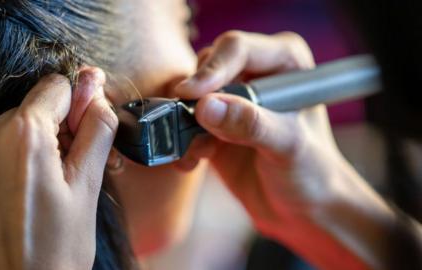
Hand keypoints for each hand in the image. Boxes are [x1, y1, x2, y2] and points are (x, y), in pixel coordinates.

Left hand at [0, 68, 116, 269]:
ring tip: (30, 195)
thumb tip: (97, 93)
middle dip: (47, 134)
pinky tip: (3, 202)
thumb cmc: (54, 252)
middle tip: (58, 177)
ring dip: (18, 152)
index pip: (54, 87)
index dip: (73, 107)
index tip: (77, 134)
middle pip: (26, 113)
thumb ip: (97, 131)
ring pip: (0, 135)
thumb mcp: (88, 189)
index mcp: (24, 137)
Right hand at [174, 31, 394, 268]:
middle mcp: (255, 75)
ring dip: (184, 124)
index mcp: (284, 63)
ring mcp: (233, 101)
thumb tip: (205, 106)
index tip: (191, 95)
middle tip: (191, 125)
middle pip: (207, 68)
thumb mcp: (288, 146)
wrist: (301, 210)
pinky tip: (193, 161)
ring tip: (198, 151)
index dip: (212, 70)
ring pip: (190, 96)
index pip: (238, 50)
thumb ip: (250, 124)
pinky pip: (184, 123)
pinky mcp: (215, 126)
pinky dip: (182, 142)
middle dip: (194, 99)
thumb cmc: (312, 174)